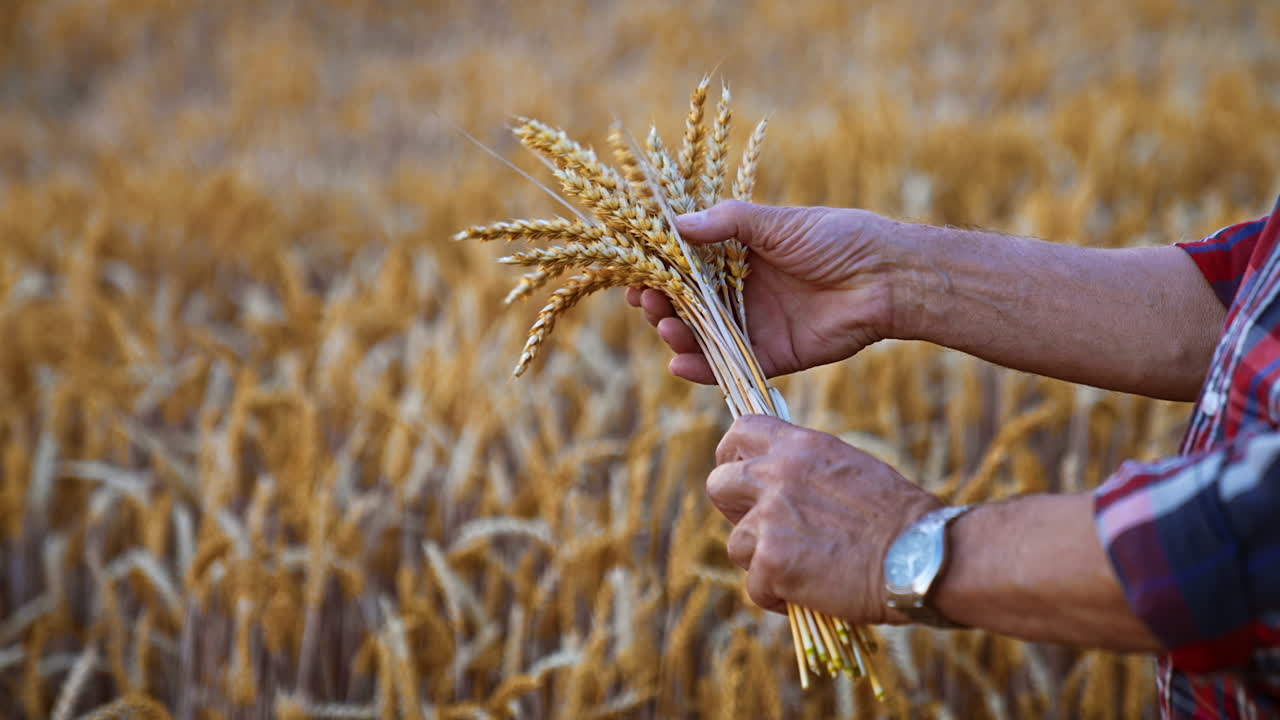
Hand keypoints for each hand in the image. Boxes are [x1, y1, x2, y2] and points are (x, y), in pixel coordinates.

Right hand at [626, 200, 910, 382]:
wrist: (886, 277)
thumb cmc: (837, 238)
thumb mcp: (778, 223)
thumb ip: (728, 223)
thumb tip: (676, 223)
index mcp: (741, 257)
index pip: (688, 267)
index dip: (660, 270)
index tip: (636, 272)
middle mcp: (744, 293)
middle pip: (689, 305)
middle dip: (662, 304)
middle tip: (647, 301)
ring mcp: (757, 326)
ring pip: (704, 337)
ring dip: (677, 334)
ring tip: (665, 326)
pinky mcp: (774, 356)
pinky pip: (731, 366)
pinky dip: (702, 368)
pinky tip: (680, 362)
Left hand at [708, 415, 940, 624]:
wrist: (923, 555)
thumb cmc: (901, 518)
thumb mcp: (850, 468)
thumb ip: (808, 470)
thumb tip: (781, 483)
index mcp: (800, 446)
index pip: (741, 431)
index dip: (734, 456)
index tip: (745, 477)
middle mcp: (777, 475)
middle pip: (717, 484)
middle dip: (734, 510)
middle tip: (764, 531)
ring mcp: (770, 519)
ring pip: (736, 544)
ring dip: (762, 561)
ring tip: (803, 570)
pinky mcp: (771, 563)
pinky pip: (755, 586)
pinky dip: (778, 597)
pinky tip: (810, 595)